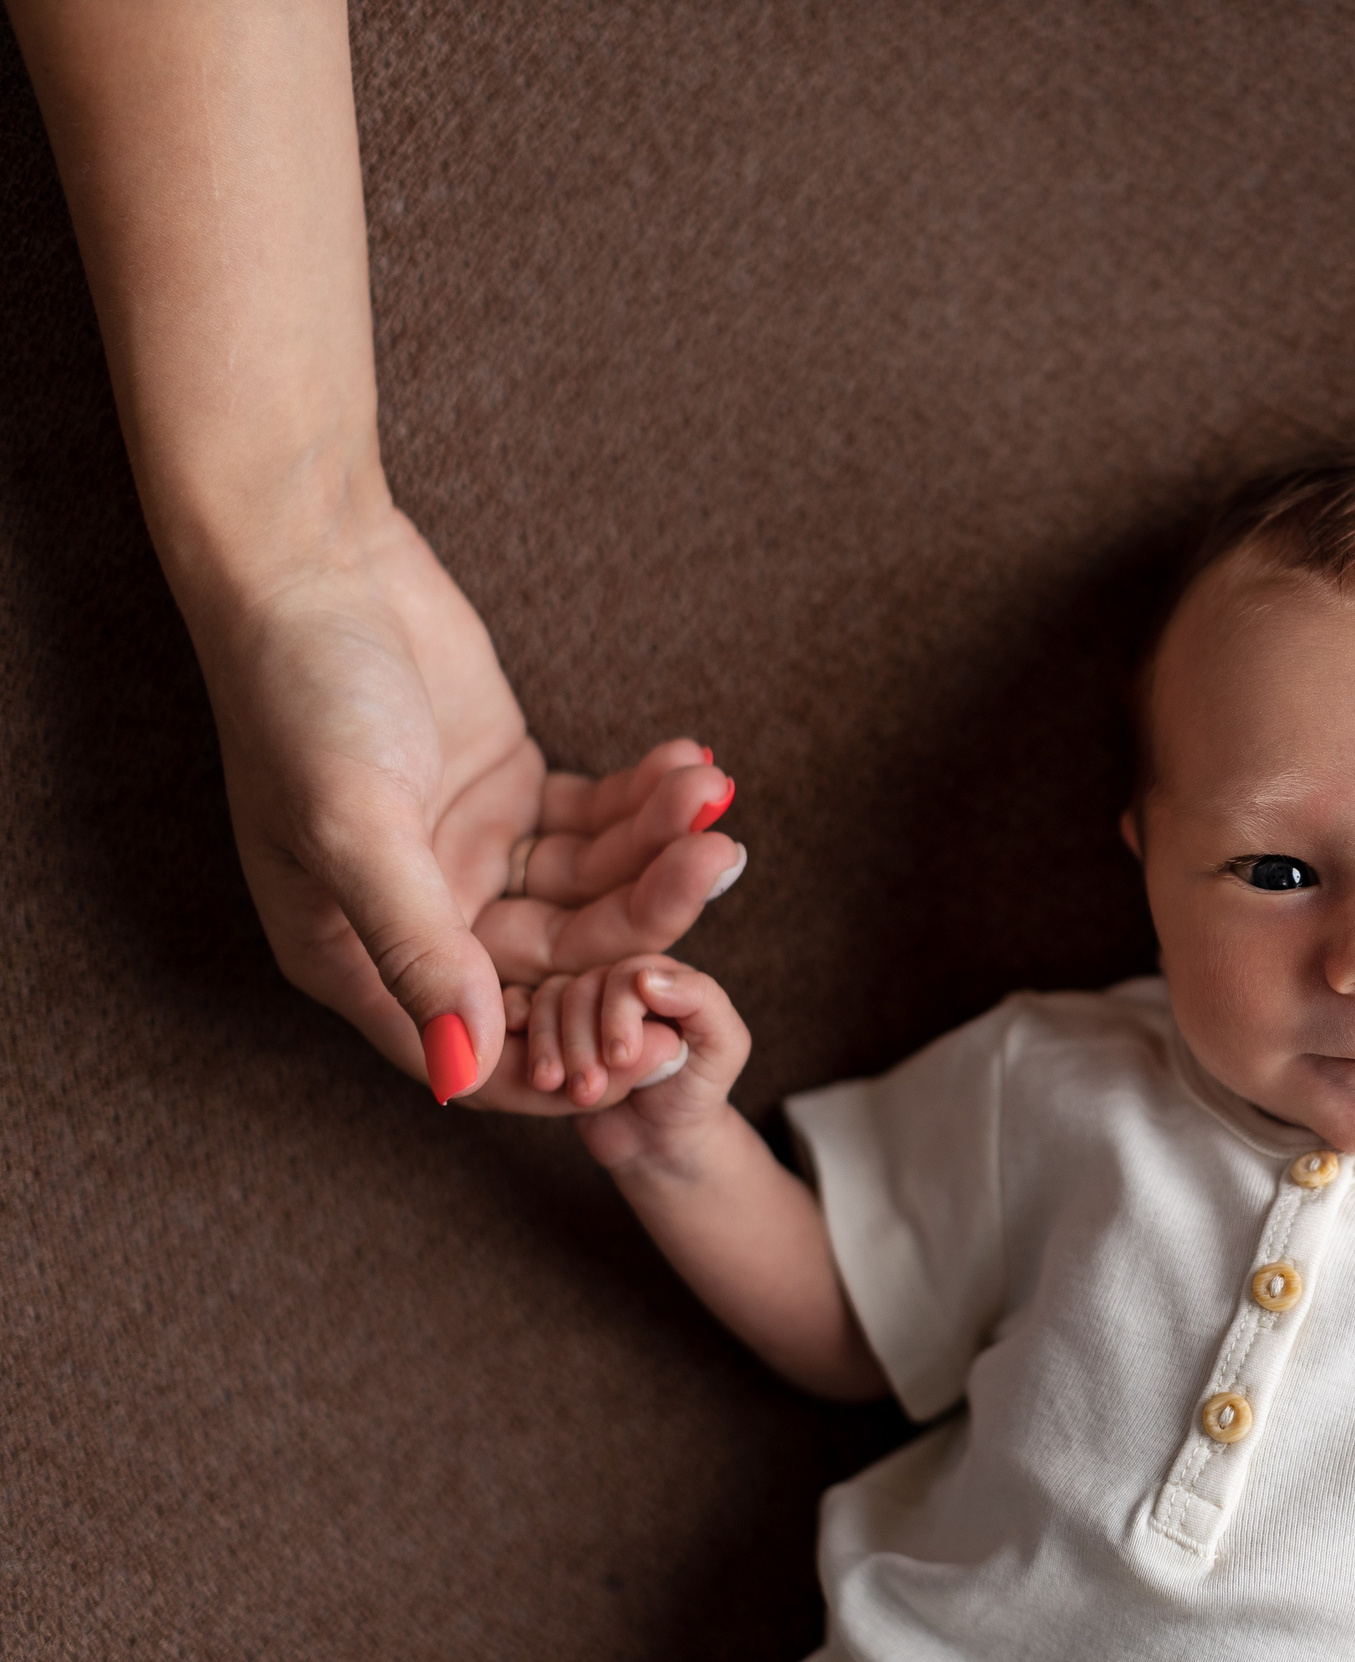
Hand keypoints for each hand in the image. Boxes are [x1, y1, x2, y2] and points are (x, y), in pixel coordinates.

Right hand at [200, 504, 742, 1101]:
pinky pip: (598, 825)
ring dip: (658, 850)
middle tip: (718, 862)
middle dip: (644, 919)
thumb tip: (462, 1073)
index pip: (478, 1049)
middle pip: (561, 962)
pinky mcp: (514, 791)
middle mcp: (420, 919)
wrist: (311, 561)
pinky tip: (691, 769)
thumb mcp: (353, 829)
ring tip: (709, 799)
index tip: (657, 1046)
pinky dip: (646, 805)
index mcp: (354, 959)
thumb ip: (417, 948)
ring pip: (592, 890)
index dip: (567, 1062)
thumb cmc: (301, 694)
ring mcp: (472, 854)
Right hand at [504, 956, 750, 1173]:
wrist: (659, 1140)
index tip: (621, 1057)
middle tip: (588, 1089)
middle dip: (581, 1042)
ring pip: (549, 1000)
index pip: (628, 974)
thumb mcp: (725, 1047)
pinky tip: (525, 1056)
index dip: (619, 1012)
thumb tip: (646, 976)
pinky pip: (522, 1009)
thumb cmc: (697, 1092)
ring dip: (549, 1046)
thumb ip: (703, 1001)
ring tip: (562, 1090)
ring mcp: (583, 1007)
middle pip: (582, 988)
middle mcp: (620, 985)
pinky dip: (518, 1026)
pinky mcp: (552, 1031)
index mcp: (664, 977)